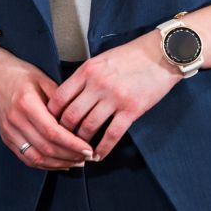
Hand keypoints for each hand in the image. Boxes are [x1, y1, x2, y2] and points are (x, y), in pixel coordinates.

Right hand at [0, 48, 93, 170]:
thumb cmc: (21, 75)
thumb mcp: (44, 80)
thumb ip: (61, 102)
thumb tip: (81, 122)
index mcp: (26, 103)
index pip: (52, 132)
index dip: (72, 144)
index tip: (88, 149)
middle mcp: (15, 120)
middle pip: (46, 148)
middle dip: (70, 156)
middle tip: (88, 157)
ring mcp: (8, 131)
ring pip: (36, 158)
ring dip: (59, 164)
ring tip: (76, 162)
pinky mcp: (6, 138)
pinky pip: (26, 158)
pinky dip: (45, 165)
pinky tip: (60, 163)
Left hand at [47, 32, 181, 159]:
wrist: (161, 55)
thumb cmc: (130, 56)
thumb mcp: (100, 60)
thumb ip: (84, 77)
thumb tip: (69, 97)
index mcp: (87, 71)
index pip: (59, 97)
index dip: (51, 114)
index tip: (50, 124)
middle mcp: (97, 85)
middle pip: (70, 115)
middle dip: (63, 132)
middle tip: (62, 141)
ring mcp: (114, 98)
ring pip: (89, 127)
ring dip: (81, 143)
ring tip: (79, 151)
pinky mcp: (132, 110)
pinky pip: (112, 134)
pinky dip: (103, 148)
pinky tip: (98, 155)